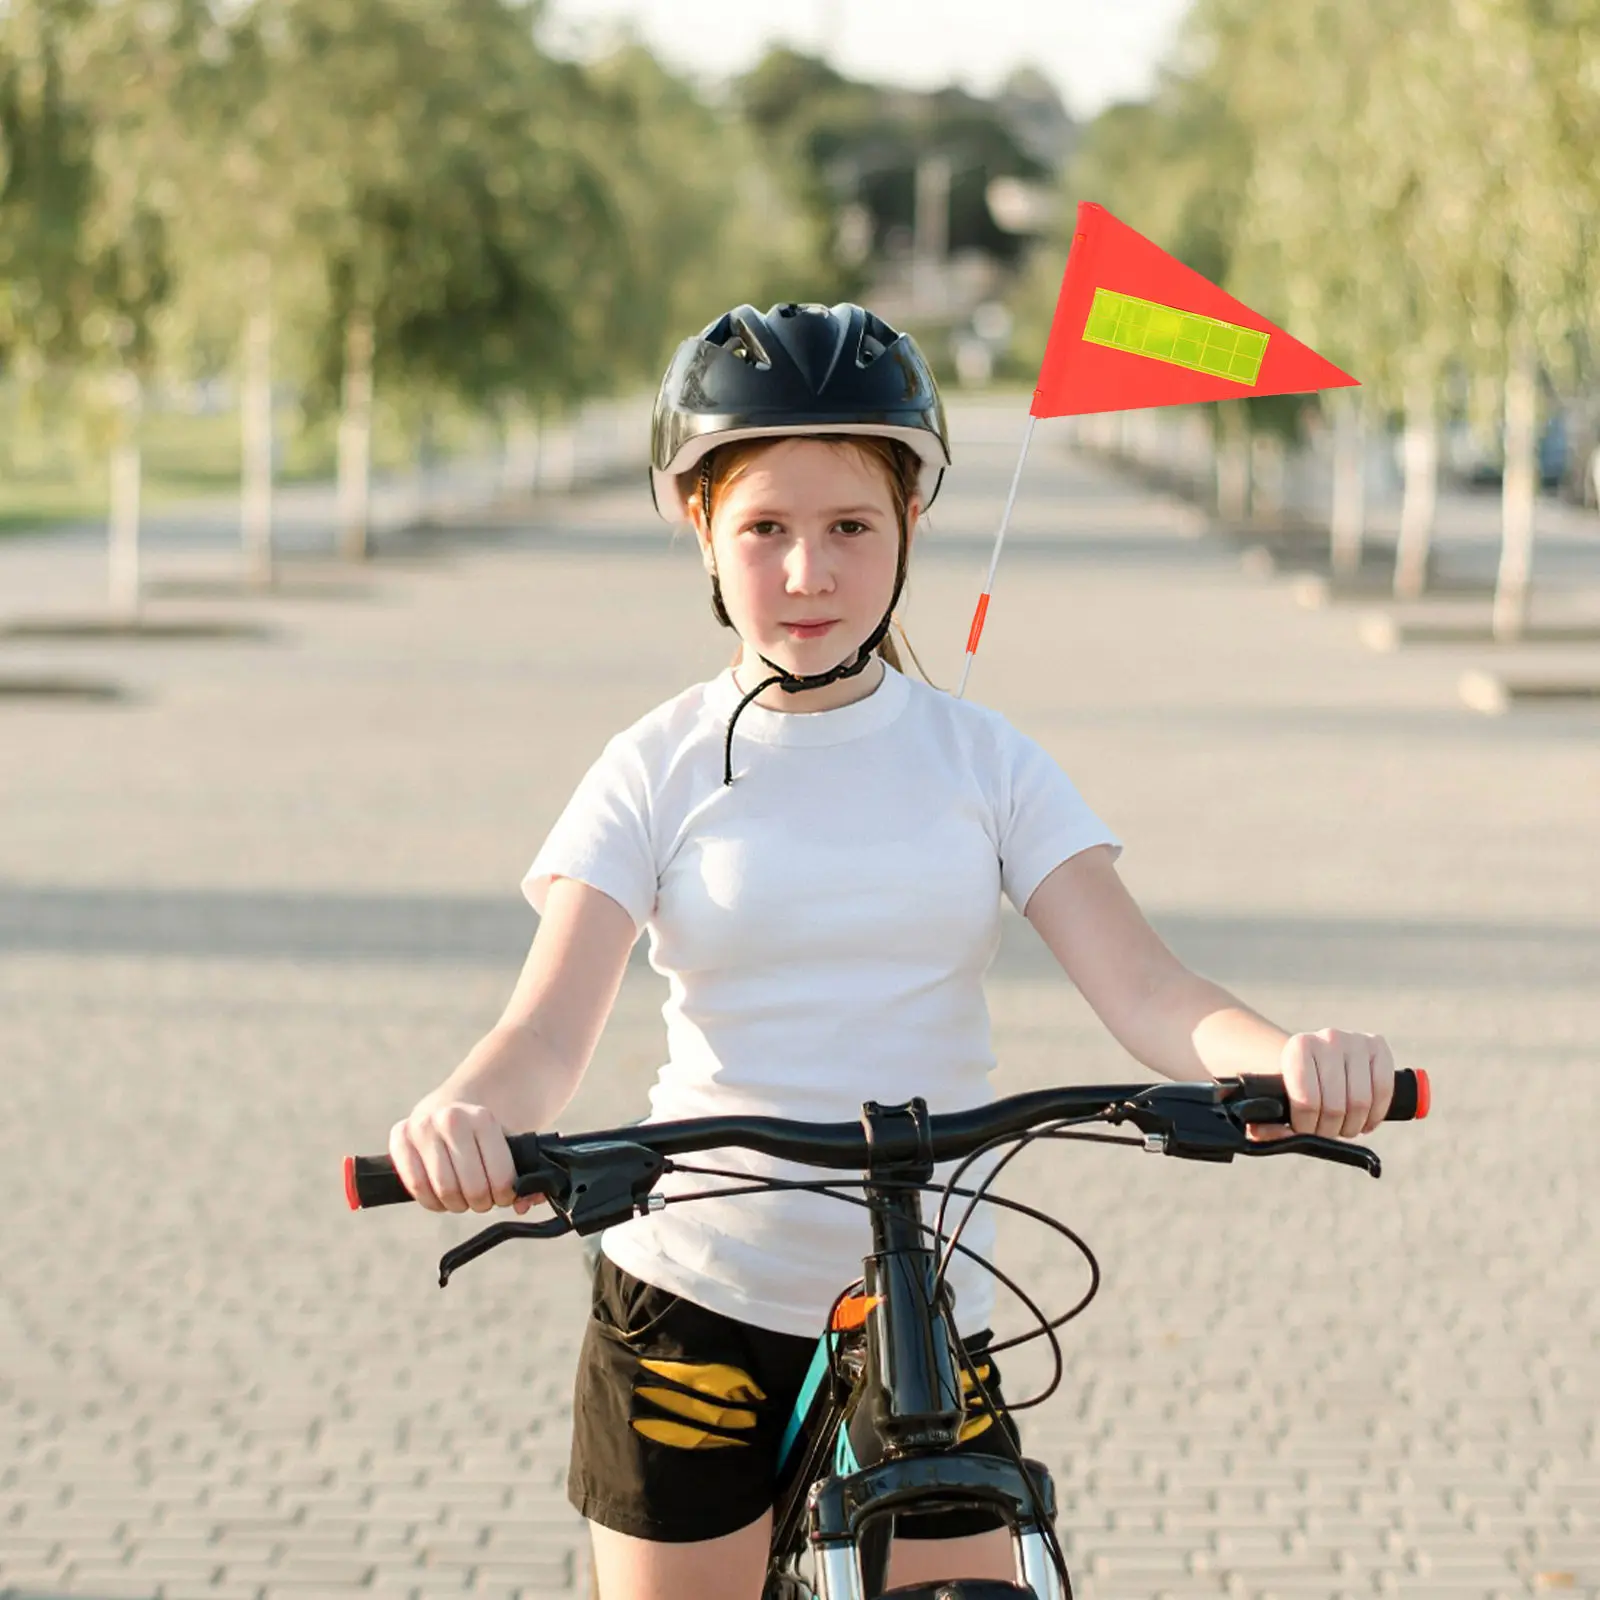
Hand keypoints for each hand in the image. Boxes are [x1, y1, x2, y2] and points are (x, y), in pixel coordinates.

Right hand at [388, 1097, 543, 1214]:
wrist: (450, 1103)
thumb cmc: (481, 1132)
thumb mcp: (507, 1141)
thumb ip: (522, 1171)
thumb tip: (526, 1203)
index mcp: (483, 1118)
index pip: (500, 1177)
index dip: (505, 1195)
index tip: (505, 1196)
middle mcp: (450, 1119)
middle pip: (472, 1188)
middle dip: (481, 1202)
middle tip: (483, 1199)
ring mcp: (422, 1127)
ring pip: (444, 1191)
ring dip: (457, 1204)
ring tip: (463, 1198)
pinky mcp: (399, 1138)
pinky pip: (416, 1186)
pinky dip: (432, 1202)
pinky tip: (441, 1197)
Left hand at [1251, 1028, 1395, 1141]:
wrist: (1311, 1058)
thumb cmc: (1290, 1084)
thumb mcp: (1271, 1100)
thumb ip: (1265, 1123)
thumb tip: (1277, 1136)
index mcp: (1298, 1047)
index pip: (1307, 1101)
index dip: (1306, 1127)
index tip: (1304, 1131)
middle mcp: (1328, 1038)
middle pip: (1336, 1106)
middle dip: (1329, 1129)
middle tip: (1324, 1132)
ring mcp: (1355, 1040)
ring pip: (1361, 1102)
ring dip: (1352, 1126)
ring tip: (1341, 1127)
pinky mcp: (1378, 1046)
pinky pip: (1384, 1090)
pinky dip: (1376, 1114)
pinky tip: (1363, 1120)